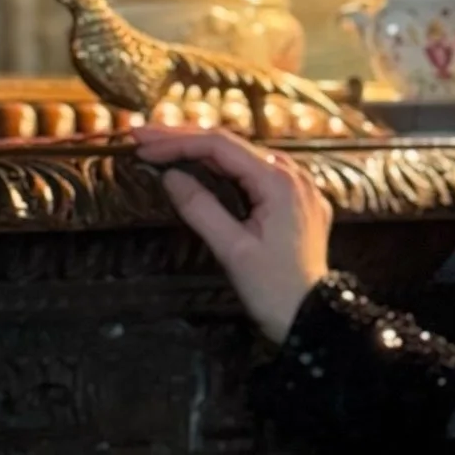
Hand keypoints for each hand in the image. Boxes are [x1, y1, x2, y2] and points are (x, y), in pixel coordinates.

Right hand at [134, 124, 333, 341]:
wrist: (312, 317)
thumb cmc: (272, 288)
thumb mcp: (232, 249)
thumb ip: (200, 208)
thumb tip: (169, 176)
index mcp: (278, 181)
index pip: (220, 146)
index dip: (177, 141)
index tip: (142, 144)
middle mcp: (293, 175)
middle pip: (233, 145)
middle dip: (186, 139)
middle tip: (143, 137)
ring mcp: (300, 187)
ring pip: (245, 156)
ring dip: (205, 150)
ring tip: (165, 146)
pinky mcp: (298, 202)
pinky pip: (259, 173)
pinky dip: (227, 167)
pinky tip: (204, 167)